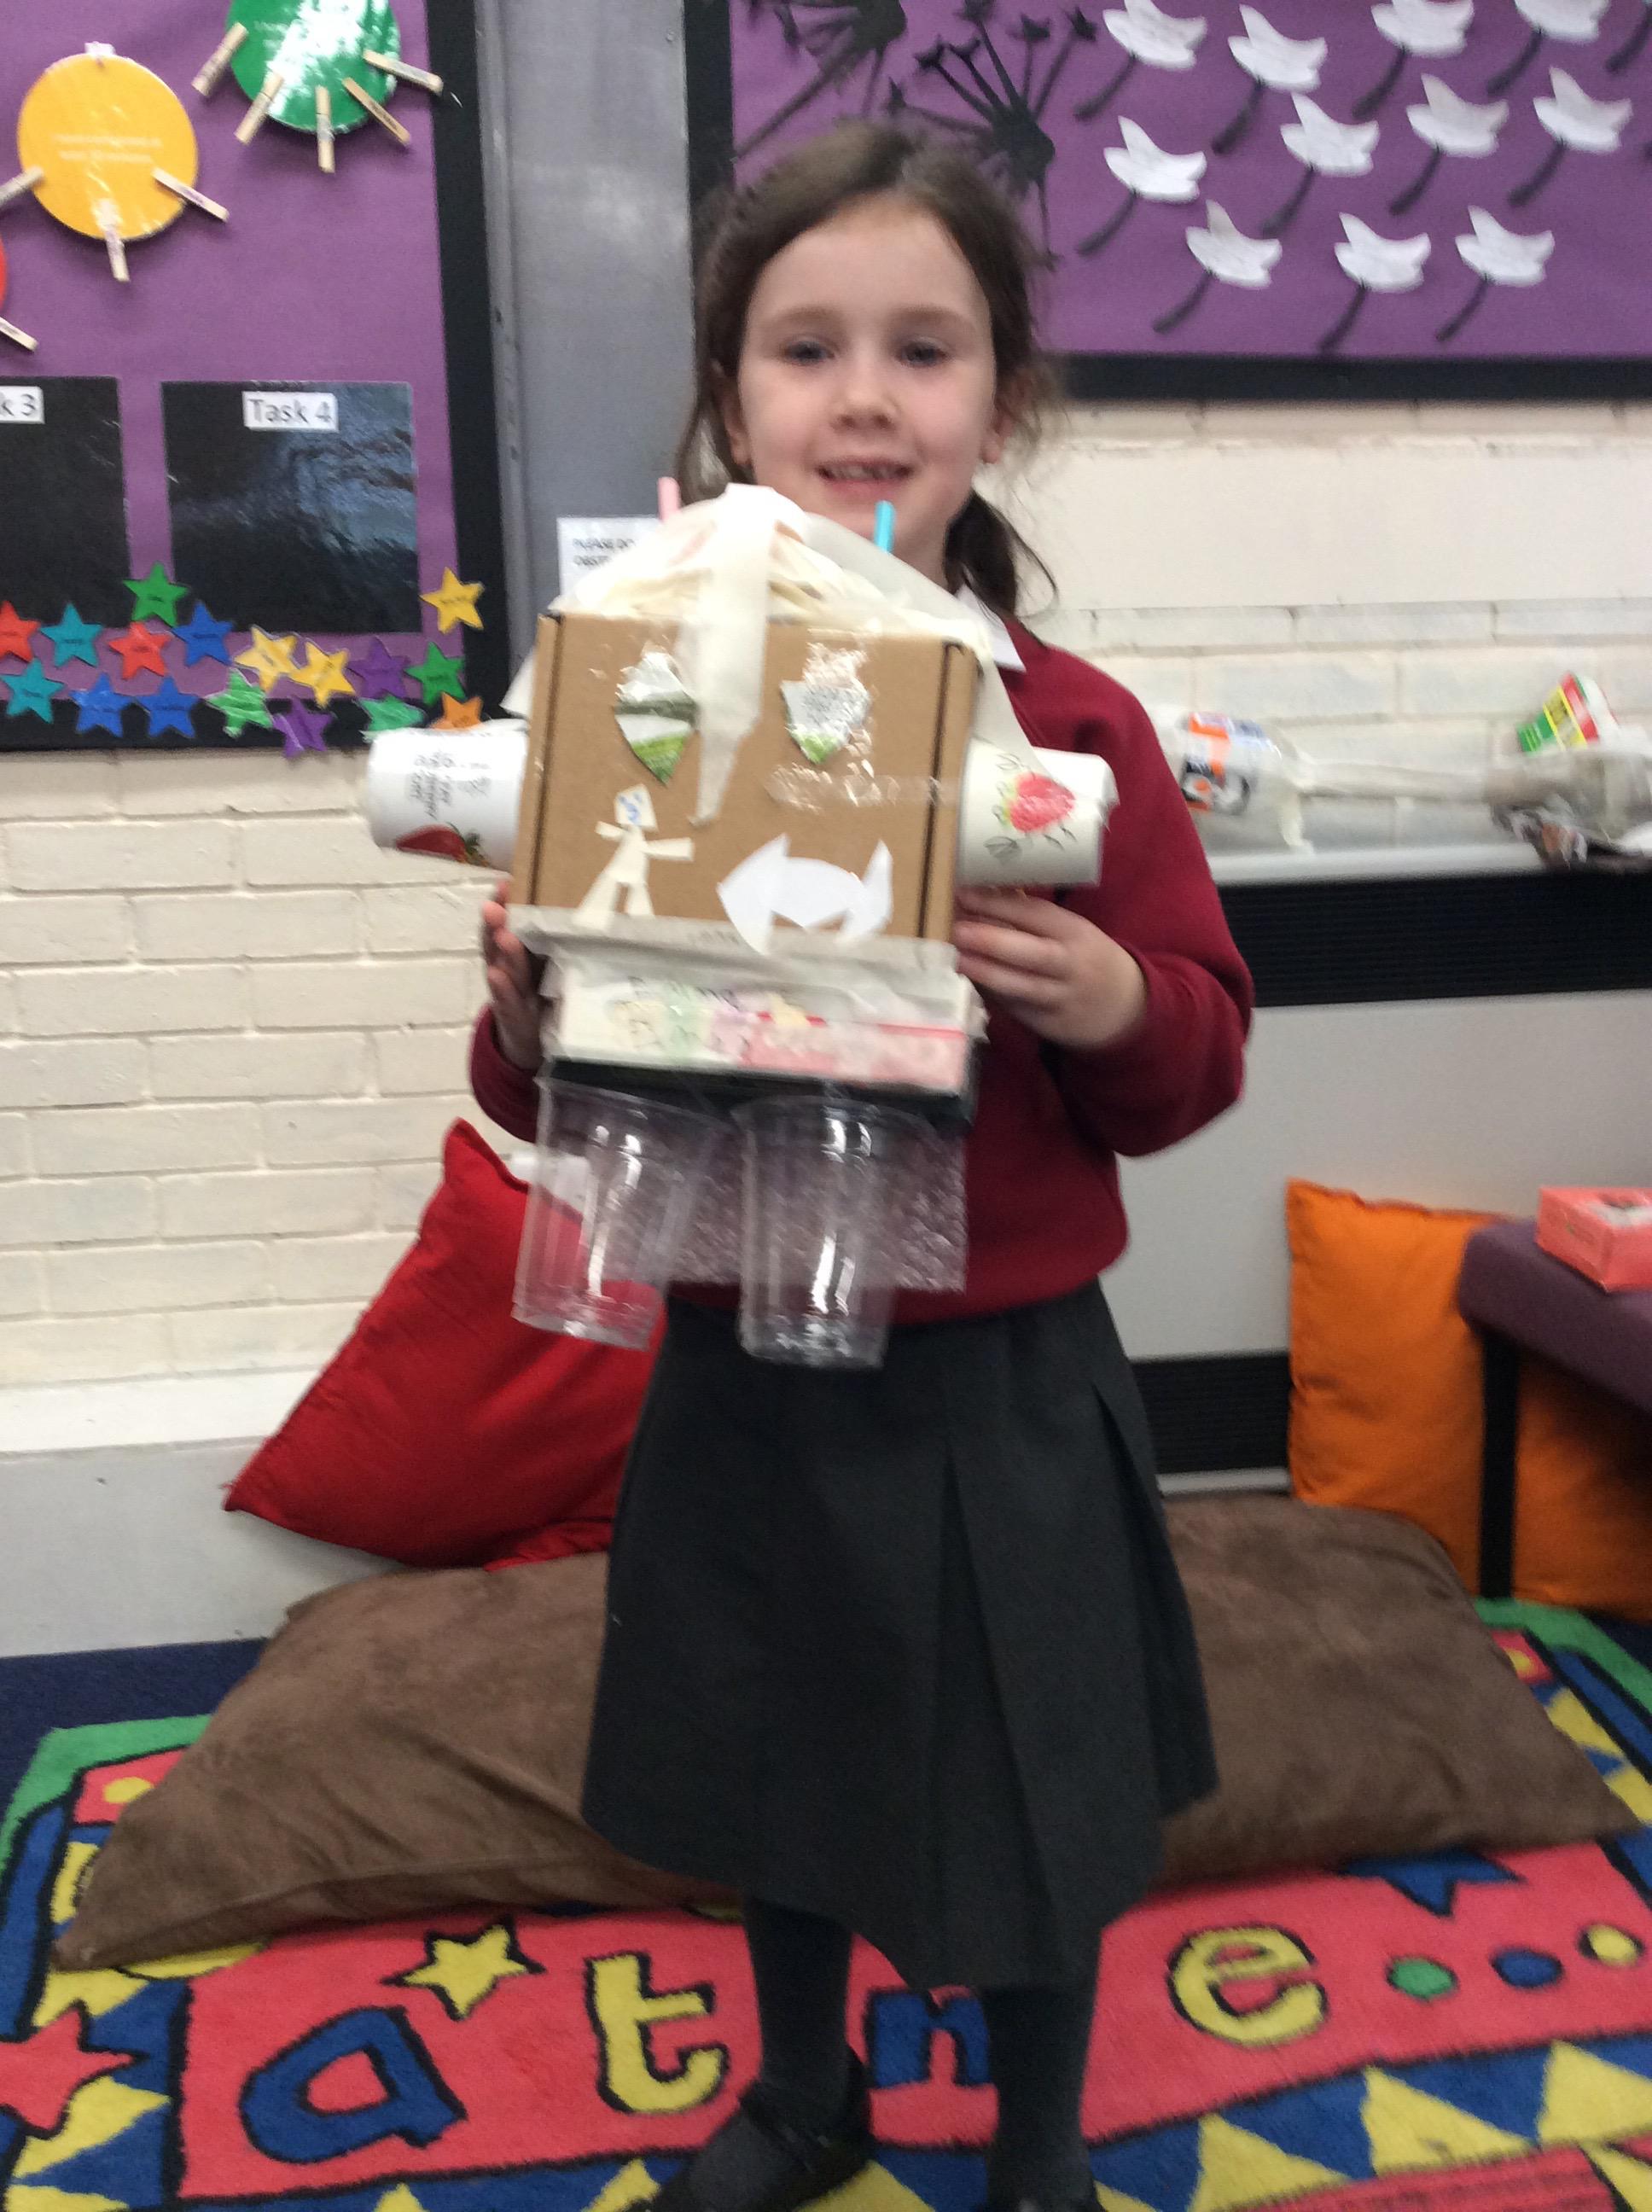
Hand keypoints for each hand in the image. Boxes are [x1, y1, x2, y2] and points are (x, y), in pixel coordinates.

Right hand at [479, 878, 546, 1071]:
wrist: (530, 1042)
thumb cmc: (541, 996)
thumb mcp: (548, 968)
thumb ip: (554, 942)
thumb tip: (585, 905)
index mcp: (519, 955)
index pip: (507, 925)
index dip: (504, 905)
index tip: (505, 884)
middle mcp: (508, 970)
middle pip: (499, 944)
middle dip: (497, 924)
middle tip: (495, 907)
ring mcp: (510, 994)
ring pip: (504, 971)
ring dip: (503, 953)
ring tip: (503, 936)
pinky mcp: (514, 1017)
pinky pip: (507, 1002)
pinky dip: (502, 990)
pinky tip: (496, 975)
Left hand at [952, 888, 1145, 1051]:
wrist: (1124, 1007)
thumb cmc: (1086, 958)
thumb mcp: (1072, 932)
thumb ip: (1033, 920)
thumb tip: (983, 895)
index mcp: (1075, 932)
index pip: (1035, 914)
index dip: (999, 904)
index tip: (964, 894)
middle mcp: (1070, 965)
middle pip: (1031, 952)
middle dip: (992, 940)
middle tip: (956, 929)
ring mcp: (1061, 997)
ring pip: (1021, 986)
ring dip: (986, 973)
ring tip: (957, 959)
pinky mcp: (1050, 1023)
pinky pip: (1016, 1008)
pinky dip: (992, 995)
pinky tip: (970, 983)